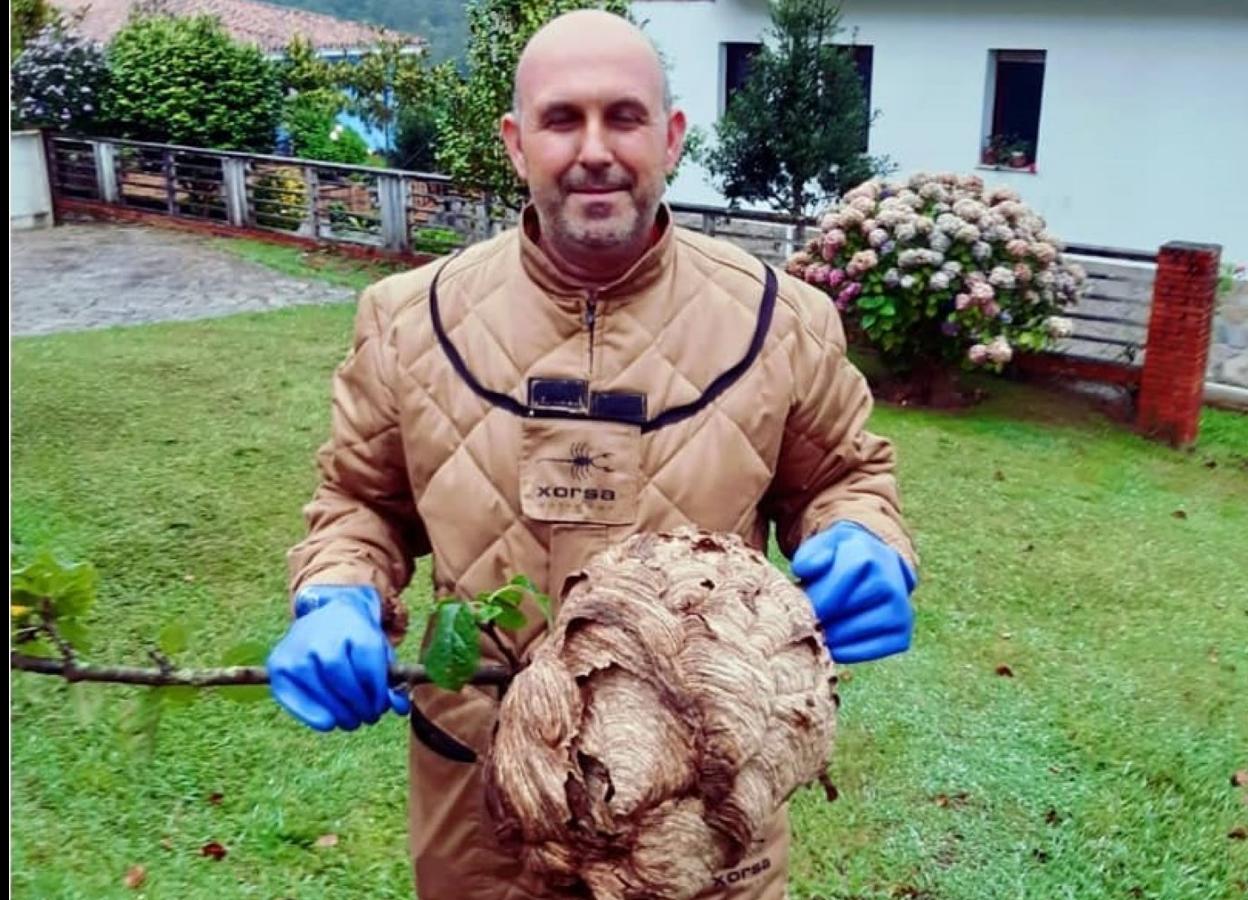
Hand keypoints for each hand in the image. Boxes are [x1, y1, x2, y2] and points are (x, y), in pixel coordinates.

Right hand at [267, 585, 410, 730]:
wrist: (325, 613)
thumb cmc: (356, 639)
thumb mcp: (378, 649)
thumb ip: (391, 677)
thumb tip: (400, 708)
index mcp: (353, 624)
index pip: (368, 663)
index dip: (378, 691)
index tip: (382, 704)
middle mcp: (321, 634)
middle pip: (343, 678)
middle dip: (360, 705)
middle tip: (369, 717)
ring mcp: (296, 648)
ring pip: (322, 689)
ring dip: (341, 713)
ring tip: (352, 720)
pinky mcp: (278, 664)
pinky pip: (294, 698)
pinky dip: (312, 715)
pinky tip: (328, 721)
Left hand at [791, 522, 915, 662]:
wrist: (870, 571)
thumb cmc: (837, 562)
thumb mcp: (820, 548)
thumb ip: (807, 558)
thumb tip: (806, 571)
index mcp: (871, 556)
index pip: (844, 578)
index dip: (821, 597)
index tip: (803, 608)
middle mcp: (892, 583)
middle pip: (848, 607)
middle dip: (822, 617)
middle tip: (807, 622)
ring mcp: (901, 611)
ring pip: (858, 631)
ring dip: (833, 636)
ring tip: (819, 631)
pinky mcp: (902, 635)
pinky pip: (872, 650)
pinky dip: (848, 652)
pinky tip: (833, 647)